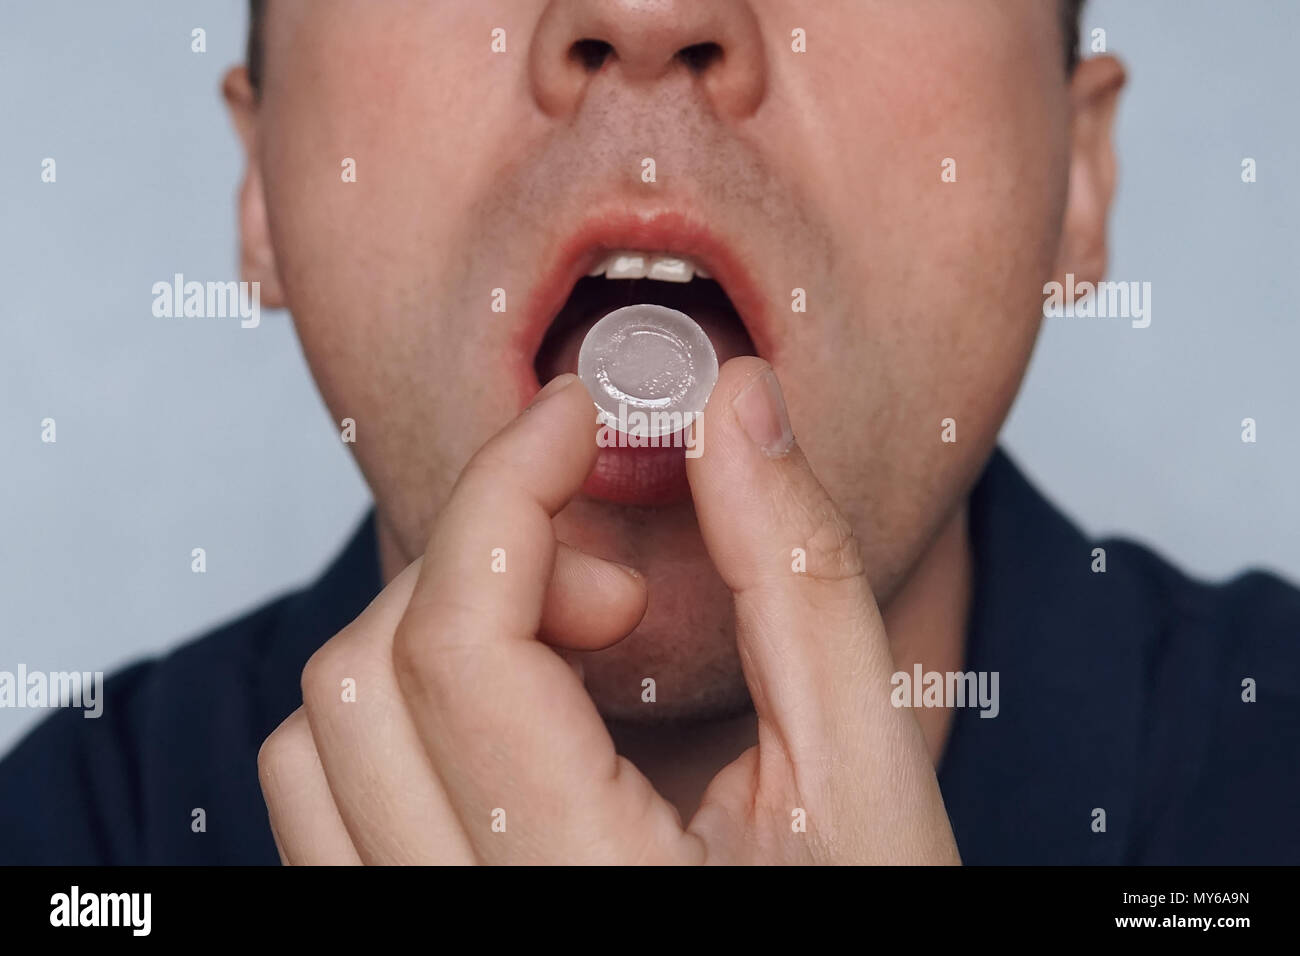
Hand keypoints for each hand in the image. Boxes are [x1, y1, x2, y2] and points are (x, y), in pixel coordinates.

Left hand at [257, 359, 959, 863]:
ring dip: (426, 637)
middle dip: (481, 568)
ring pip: (315, 745)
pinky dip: (398, 714)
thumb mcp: (862, 769)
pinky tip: (513, 713)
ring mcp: (422, 935)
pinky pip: (323, 806)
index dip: (506, 488)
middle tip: (610, 587)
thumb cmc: (860, 918)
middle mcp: (473, 925)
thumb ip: (800, 579)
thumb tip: (735, 408)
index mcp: (588, 883)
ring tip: (564, 654)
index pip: (462, 647)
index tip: (575, 419)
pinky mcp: (404, 929)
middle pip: (365, 676)